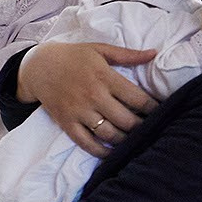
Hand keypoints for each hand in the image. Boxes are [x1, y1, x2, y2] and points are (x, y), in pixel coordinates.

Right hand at [18, 41, 157, 156]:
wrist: (38, 66)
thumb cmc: (73, 56)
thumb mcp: (100, 49)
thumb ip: (128, 55)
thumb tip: (154, 54)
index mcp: (104, 76)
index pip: (137, 98)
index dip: (153, 108)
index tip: (162, 112)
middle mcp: (93, 95)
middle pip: (126, 120)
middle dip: (142, 127)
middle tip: (150, 129)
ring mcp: (79, 111)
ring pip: (109, 134)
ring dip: (125, 140)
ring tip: (134, 139)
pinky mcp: (67, 122)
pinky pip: (86, 143)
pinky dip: (101, 151)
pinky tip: (112, 152)